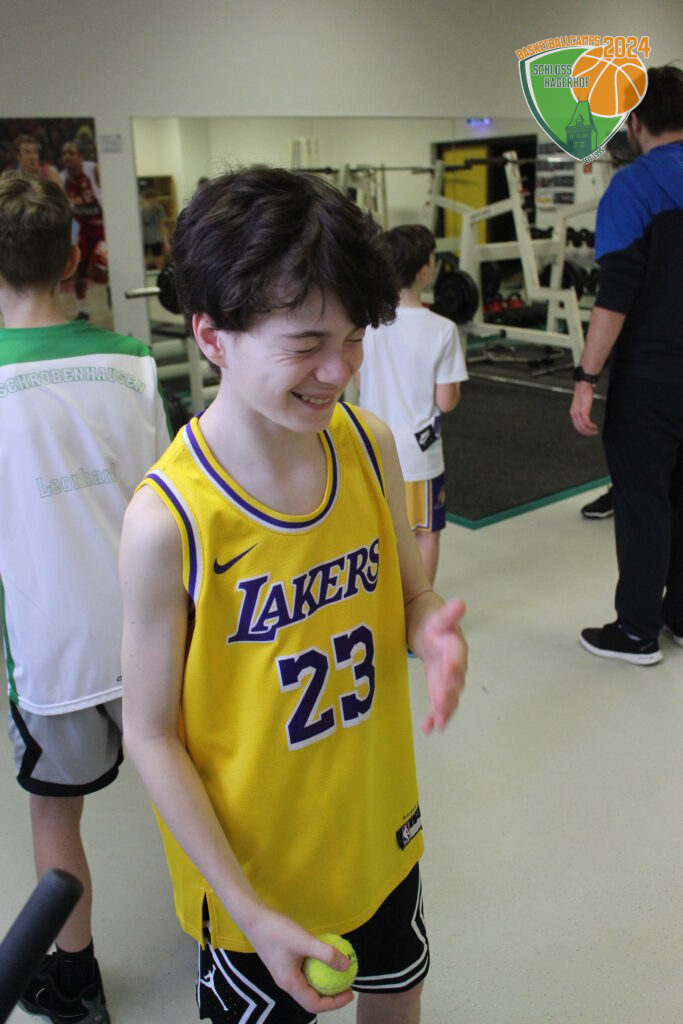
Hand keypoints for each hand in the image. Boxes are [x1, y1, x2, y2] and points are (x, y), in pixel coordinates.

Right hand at [250, 909, 354, 1013]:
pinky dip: (317, 970)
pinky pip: (304, 973)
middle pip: (311, 998)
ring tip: (339, 973)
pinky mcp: (284, 963)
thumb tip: (347, 966)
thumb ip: (326, 953)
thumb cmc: (277, 930)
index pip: (314, 1004)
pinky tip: (325, 957)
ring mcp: (285, 973)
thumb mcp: (304, 941)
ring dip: (324, 983)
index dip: (334, 1003)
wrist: (254, 918)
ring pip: (308, 986)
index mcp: (290, 983)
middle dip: (332, 995)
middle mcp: (287, 982)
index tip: (350, 992)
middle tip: (348, 984)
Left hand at [420, 598, 466, 733]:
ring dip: (445, 710)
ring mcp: (447, 677)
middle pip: (454, 679)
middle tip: (440, 703)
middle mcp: (455, 663)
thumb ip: (448, 613)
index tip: (448, 673)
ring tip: (438, 723)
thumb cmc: (434, 622)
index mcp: (454, 644)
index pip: (456, 654)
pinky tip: (429, 729)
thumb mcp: (439, 616)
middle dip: (448, 692)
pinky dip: (435, 717)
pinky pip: (440, 705)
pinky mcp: (439, 687)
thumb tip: (460, 603)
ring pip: (449, 696)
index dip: (453, 664)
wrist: (430, 627)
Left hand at [570, 381, 598, 435]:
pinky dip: (590, 426)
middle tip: (594, 433)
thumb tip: (586, 415)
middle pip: (579, 428)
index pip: (577, 426)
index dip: (583, 431)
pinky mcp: (583, 410)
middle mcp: (574, 413)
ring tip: (595, 431)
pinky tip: (594, 426)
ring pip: (583, 426)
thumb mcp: (582, 403)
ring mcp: (578, 412)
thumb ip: (583, 410)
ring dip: (590, 430)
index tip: (590, 432)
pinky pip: (586, 422)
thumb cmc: (584, 392)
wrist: (583, 384)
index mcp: (573, 412)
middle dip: (587, 433)